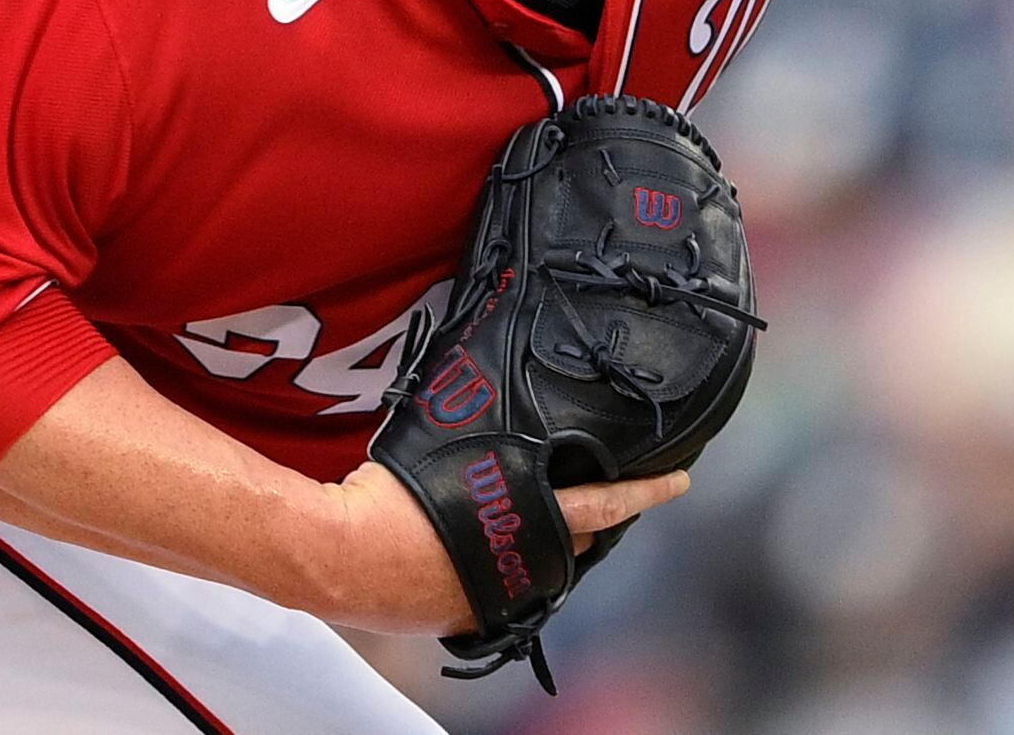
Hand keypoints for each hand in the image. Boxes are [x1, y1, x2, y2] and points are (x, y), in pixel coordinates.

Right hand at [328, 460, 693, 633]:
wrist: (335, 552)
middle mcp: (517, 565)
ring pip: (538, 571)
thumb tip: (495, 393)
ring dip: (545, 548)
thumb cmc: (385, 493)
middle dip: (594, 523)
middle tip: (608, 500)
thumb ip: (485, 431)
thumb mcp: (445, 443)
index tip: (679, 482)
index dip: (644, 491)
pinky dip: (496, 572)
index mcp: (524, 517)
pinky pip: (494, 593)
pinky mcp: (457, 619)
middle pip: (576, 543)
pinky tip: (478, 552)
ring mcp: (489, 598)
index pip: (602, 502)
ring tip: (538, 522)